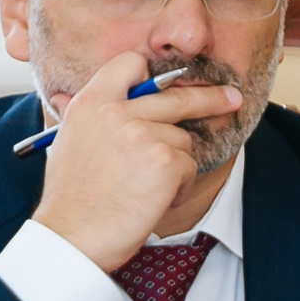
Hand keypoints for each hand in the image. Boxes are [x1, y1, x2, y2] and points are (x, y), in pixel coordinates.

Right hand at [30, 51, 243, 270]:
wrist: (70, 237)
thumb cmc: (70, 199)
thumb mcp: (68, 143)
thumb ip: (90, 117)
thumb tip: (92, 101)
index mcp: (90, 102)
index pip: (130, 63)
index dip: (150, 75)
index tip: (166, 85)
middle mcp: (116, 111)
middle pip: (175, 95)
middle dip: (209, 98)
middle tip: (232, 98)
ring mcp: (142, 134)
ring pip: (183, 139)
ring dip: (174, 166)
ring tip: (146, 189)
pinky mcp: (165, 161)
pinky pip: (189, 166)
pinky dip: (179, 187)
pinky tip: (153, 201)